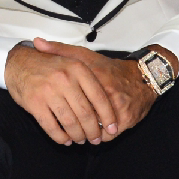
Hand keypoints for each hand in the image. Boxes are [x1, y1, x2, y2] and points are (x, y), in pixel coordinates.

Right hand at [3, 43, 118, 145]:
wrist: (19, 62)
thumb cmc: (48, 65)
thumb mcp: (72, 62)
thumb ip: (90, 80)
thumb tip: (110, 105)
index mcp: (78, 68)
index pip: (99, 97)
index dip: (108, 116)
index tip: (112, 128)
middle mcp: (64, 79)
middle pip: (86, 113)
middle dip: (93, 131)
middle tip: (95, 139)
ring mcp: (49, 91)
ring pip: (70, 122)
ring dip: (78, 136)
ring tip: (80, 140)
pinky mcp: (35, 103)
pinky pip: (51, 127)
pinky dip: (60, 137)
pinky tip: (65, 140)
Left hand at [31, 38, 173, 136]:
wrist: (142, 77)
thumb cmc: (108, 68)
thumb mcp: (84, 56)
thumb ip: (59, 49)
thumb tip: (36, 42)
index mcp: (94, 75)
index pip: (72, 97)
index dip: (62, 109)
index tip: (56, 113)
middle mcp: (108, 91)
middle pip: (84, 117)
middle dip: (74, 127)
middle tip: (68, 131)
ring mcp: (120, 107)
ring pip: (96, 129)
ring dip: (87, 133)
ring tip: (80, 135)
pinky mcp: (128, 119)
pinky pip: (109, 135)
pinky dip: (101, 136)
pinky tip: (95, 134)